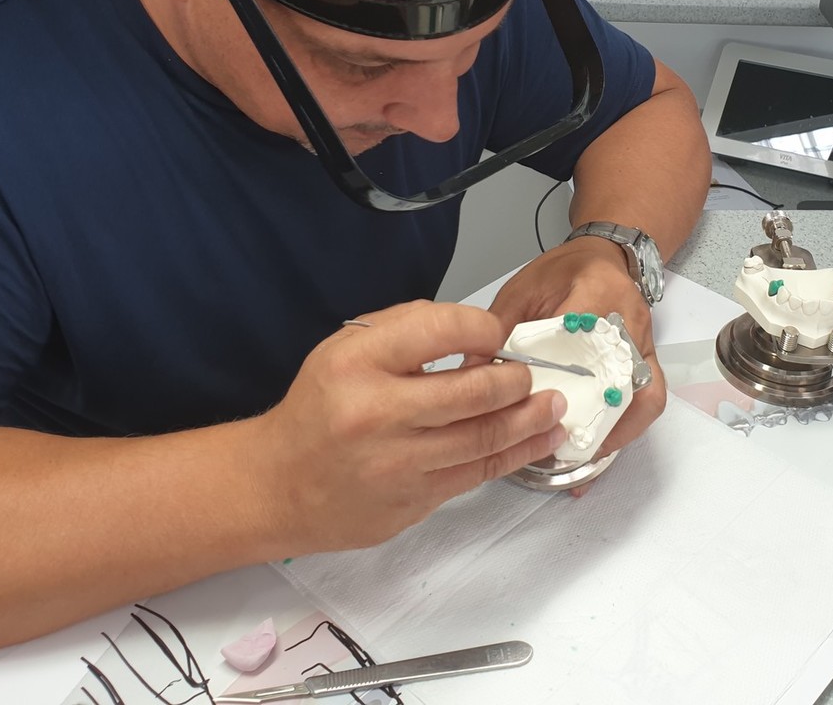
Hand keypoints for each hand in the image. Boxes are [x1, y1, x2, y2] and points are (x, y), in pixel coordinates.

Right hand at [254, 300, 567, 552]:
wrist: (278, 485)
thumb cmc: (320, 408)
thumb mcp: (345, 348)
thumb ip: (408, 330)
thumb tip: (475, 334)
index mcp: (357, 363)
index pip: (439, 330)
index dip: (483, 328)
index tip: (498, 334)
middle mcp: (377, 414)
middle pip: (472, 393)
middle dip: (517, 382)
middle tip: (535, 376)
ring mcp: (396, 465)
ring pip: (483, 440)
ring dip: (529, 421)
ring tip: (554, 406)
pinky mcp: (412, 503)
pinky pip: (474, 475)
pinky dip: (513, 456)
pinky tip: (537, 441)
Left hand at [489, 237, 667, 487]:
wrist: (605, 257)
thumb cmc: (562, 272)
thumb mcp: (522, 290)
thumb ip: (498, 327)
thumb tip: (471, 373)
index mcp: (597, 294)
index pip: (581, 340)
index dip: (558, 374)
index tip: (532, 401)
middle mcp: (630, 321)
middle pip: (619, 377)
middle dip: (591, 414)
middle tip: (558, 440)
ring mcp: (644, 344)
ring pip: (644, 395)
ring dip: (617, 428)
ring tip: (583, 452)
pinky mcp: (649, 360)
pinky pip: (649, 398)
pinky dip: (627, 426)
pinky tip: (600, 444)